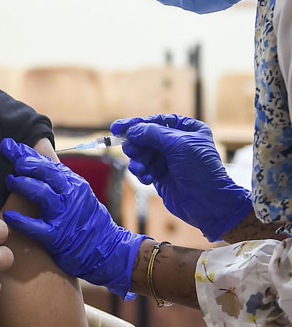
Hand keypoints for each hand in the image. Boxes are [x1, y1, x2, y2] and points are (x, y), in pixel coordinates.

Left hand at [0, 138, 144, 298]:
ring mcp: (64, 216)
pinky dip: (21, 221)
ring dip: (23, 184)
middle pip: (46, 172)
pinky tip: (9, 216)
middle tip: (11, 160)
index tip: (8, 145)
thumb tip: (32, 159)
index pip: (47, 163)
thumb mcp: (77, 193)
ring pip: (42, 193)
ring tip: (10, 181)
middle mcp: (70, 196)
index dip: (26, 153)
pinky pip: (36, 227)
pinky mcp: (57, 237)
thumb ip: (57, 179)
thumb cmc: (86, 219)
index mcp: (74, 183)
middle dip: (26, 163)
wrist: (108, 250)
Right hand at [111, 113, 252, 241]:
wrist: (209, 204)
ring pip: (141, 154)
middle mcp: (177, 143)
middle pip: (145, 138)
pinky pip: (143, 168)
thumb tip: (131, 131)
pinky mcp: (161, 175)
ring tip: (140, 169)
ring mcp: (168, 160)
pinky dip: (141, 172)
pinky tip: (146, 178)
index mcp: (187, 130)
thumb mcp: (178, 145)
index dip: (136, 124)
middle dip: (136, 146)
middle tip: (131, 151)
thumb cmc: (201, 171)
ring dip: (138, 161)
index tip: (118, 128)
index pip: (156, 121)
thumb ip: (152, 134)